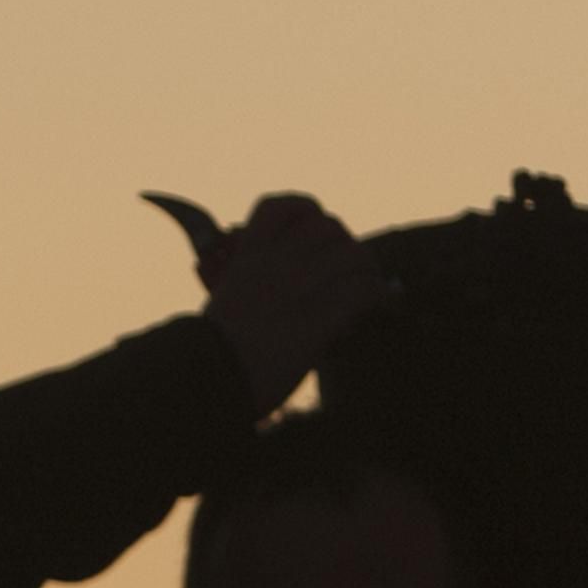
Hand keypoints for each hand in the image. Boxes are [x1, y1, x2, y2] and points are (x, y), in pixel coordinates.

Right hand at [197, 192, 386, 419]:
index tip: (313, 228)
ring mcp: (298, 289)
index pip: (286, 207)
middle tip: (347, 270)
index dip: (307, 211)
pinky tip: (379, 306)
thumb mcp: (226, 300)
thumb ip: (253, 284)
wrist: (208, 380)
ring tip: (368, 289)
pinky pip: (363, 291)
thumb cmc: (212, 352)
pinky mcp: (318, 321)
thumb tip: (283, 291)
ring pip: (355, 255)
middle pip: (330, 227)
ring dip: (367, 271)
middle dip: (343, 245)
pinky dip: (378, 296)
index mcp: (250, 256)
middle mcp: (276, 264)